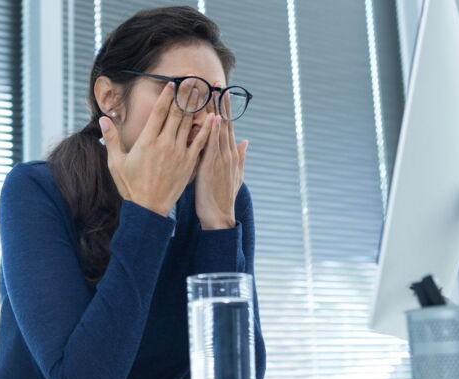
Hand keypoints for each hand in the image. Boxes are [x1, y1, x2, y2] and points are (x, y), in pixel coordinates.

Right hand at [99, 79, 214, 216]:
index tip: (172, 84)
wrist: (149, 208)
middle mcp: (164, 143)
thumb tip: (104, 119)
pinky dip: (207, 129)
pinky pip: (200, 142)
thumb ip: (112, 138)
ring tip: (203, 91)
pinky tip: (214, 117)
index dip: (166, 96)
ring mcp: (178, 153)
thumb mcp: (116, 162)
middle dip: (185, 94)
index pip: (158, 112)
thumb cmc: (130, 185)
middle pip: (177, 113)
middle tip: (193, 79)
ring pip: (190, 124)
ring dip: (197, 106)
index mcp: (146, 141)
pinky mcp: (189, 163)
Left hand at [194, 82, 248, 228]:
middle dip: (221, 102)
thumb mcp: (234, 175)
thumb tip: (246, 141)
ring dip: (216, 110)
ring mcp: (221, 158)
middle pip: (225, 122)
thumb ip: (240, 157)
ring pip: (219, 129)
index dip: (225, 108)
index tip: (222, 91)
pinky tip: (212, 117)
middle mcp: (228, 153)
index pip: (228, 125)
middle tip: (217, 82)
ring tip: (213, 92)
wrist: (219, 215)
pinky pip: (212, 144)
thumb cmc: (221, 196)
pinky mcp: (212, 166)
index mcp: (232, 154)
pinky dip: (213, 130)